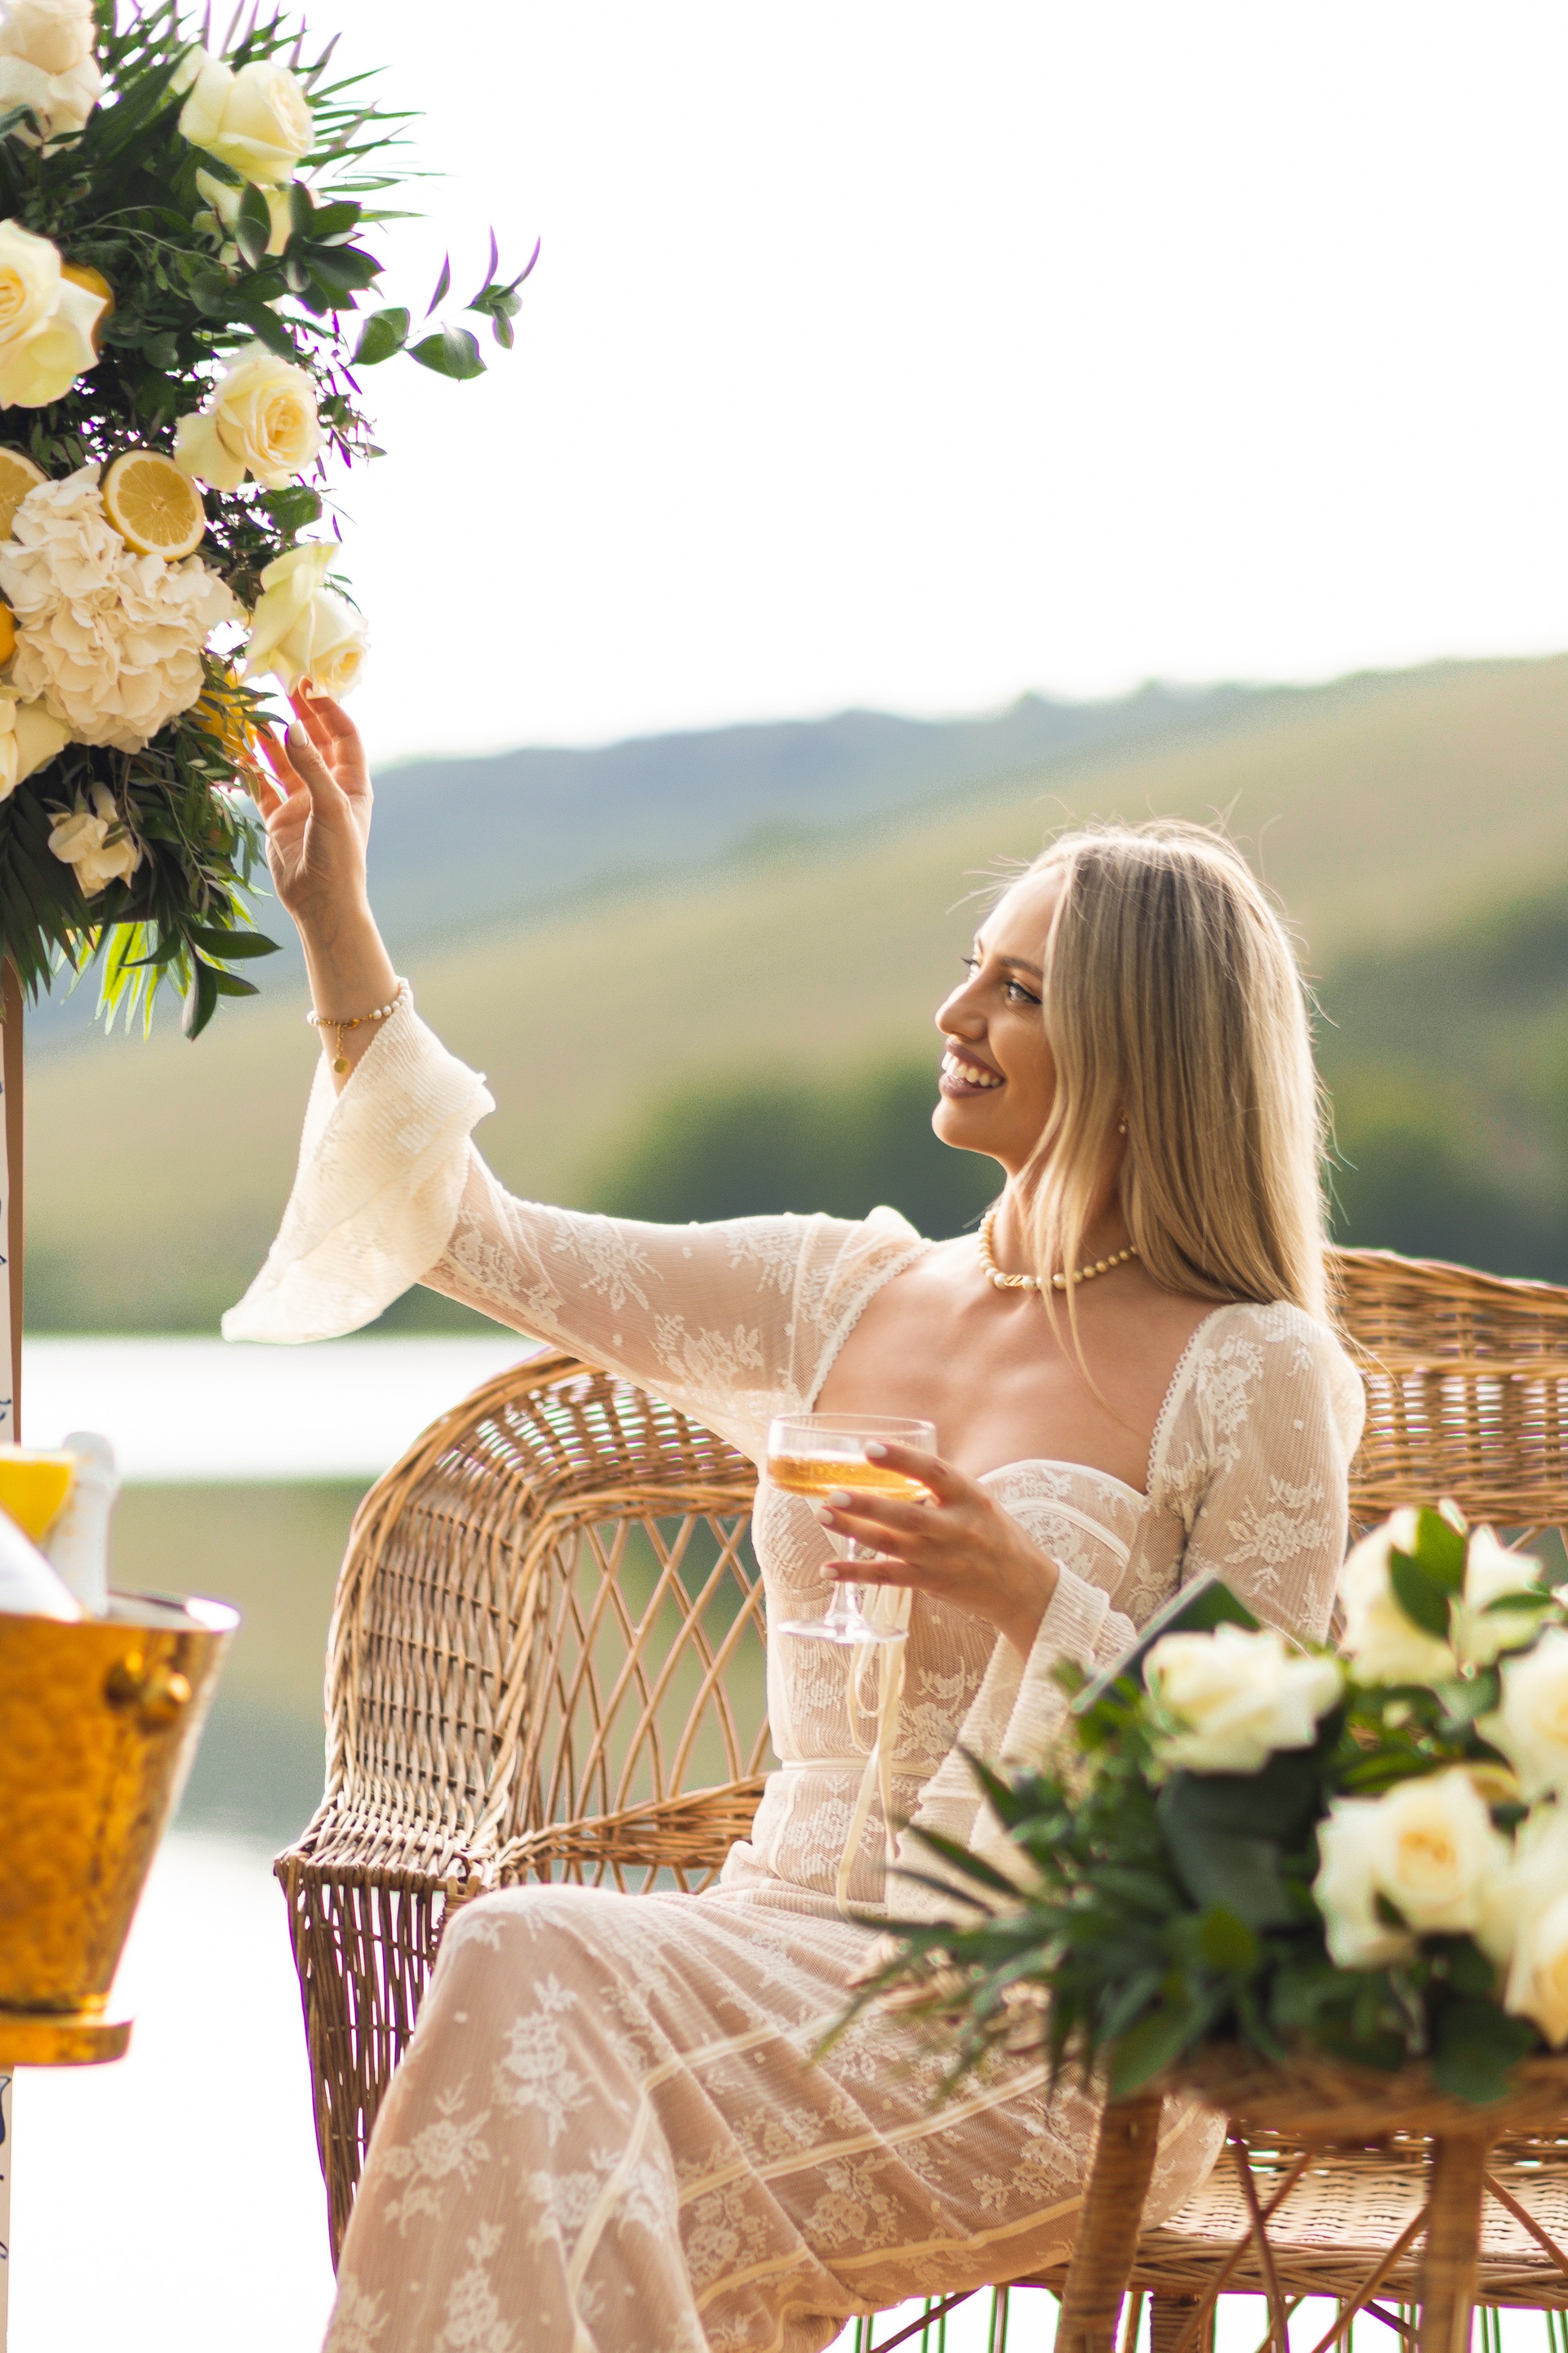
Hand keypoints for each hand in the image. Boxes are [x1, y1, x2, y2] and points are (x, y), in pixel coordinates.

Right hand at [251, 689, 371, 940]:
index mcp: (352, 785)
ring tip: (253, 714)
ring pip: (284, 763)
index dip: (328, 710)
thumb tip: (291, 727)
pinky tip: (237, 752)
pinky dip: (251, 770)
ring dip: (271, 740)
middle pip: (313, 743)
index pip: (344, 736)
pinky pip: (263, 788)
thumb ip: (310, 767)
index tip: (309, 687)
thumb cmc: (338, 857)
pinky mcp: (279, 821)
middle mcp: (328, 790)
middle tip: (279, 686)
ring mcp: (302, 804)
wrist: (321, 903)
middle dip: (298, 715)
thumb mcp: (329, 807)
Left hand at [814, 1440, 1059, 1656]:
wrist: (1021, 1586)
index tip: (870, 1448)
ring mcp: (942, 1558)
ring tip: (822, 1515)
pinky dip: (856, 1573)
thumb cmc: (994, 1534)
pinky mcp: (930, 1582)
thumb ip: (941, 1487)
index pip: (934, 1472)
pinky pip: (888, 1577)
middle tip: (832, 1493)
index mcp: (970, 1497)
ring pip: (891, 1545)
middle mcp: (956, 1528)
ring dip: (853, 1530)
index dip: (901, 1459)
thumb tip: (894, 1465)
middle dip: (867, 1505)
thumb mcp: (977, 1501)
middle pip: (906, 1515)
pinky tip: (829, 1568)